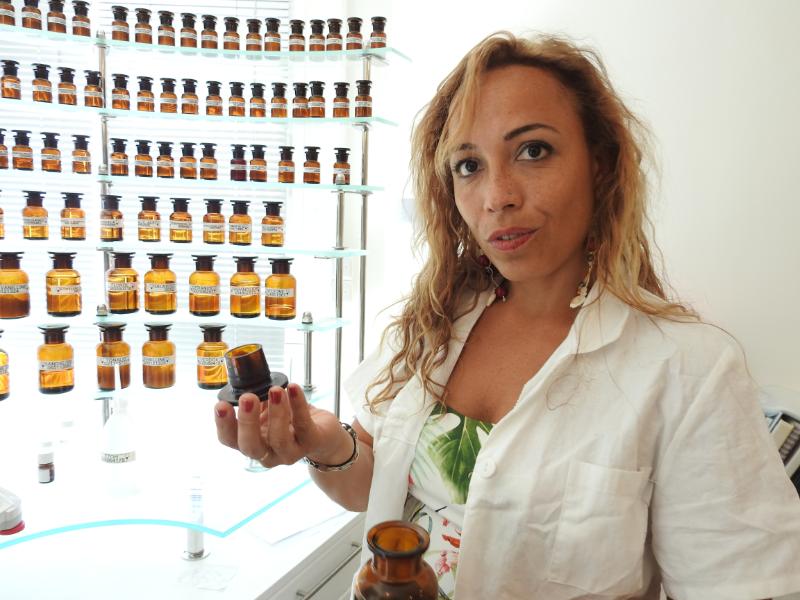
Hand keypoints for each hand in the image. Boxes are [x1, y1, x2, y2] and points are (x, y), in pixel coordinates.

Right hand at [214, 383, 349, 467]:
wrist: (322, 432)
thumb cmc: (289, 419)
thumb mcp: (267, 410)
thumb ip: (256, 398)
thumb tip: (246, 374)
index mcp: (251, 442)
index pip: (230, 440)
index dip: (223, 425)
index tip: (220, 405)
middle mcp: (267, 452)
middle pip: (250, 446)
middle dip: (247, 422)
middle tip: (247, 397)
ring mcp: (289, 451)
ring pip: (279, 439)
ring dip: (276, 413)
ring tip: (275, 390)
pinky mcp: (311, 442)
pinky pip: (303, 424)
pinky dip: (298, 404)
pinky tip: (294, 388)